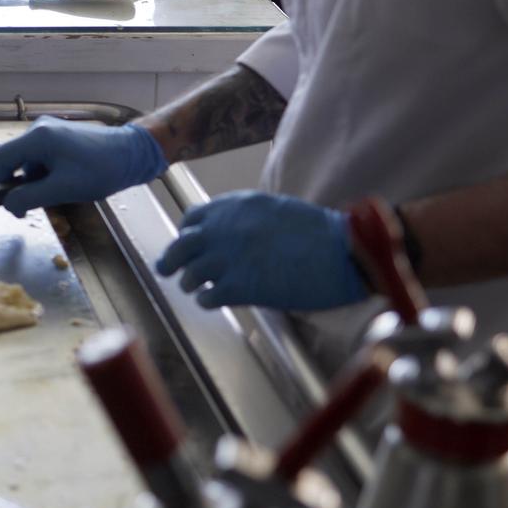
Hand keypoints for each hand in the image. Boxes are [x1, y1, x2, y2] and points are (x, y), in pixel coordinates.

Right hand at [0, 117, 166, 217]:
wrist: (134, 153)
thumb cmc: (101, 170)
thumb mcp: (63, 188)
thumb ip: (30, 197)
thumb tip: (7, 205)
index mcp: (36, 138)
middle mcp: (38, 131)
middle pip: (8, 159)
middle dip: (2, 183)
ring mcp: (48, 133)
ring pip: (23, 162)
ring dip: (23, 182)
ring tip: (35, 202)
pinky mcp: (59, 139)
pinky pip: (37, 160)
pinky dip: (36, 176)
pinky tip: (49, 189)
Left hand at [155, 192, 367, 310]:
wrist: (341, 252)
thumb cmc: (317, 232)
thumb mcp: (273, 209)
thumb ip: (244, 219)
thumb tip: (228, 232)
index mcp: (232, 207)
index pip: (191, 220)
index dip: (186, 235)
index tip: (187, 245)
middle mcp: (222, 230)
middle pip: (179, 247)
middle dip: (171, 260)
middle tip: (166, 270)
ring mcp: (228, 259)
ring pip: (189, 275)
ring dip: (192, 284)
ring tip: (199, 289)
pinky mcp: (239, 287)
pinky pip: (207, 297)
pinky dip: (208, 300)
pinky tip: (216, 300)